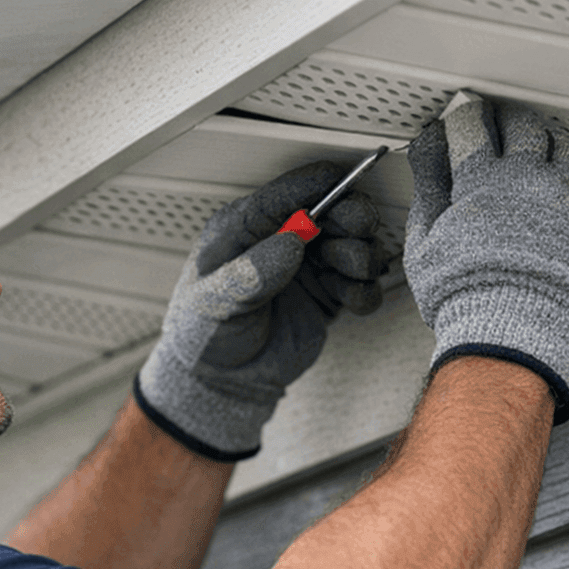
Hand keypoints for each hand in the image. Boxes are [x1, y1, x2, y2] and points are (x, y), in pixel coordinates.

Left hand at [136, 162, 387, 459]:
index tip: (345, 186)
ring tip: (347, 272)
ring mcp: (307, 268)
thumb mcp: (215, 302)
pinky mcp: (326, 296)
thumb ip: (251, 272)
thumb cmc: (203, 337)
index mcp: (246, 228)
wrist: (221, 384)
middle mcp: (281, 241)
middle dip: (352, 218)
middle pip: (333, 210)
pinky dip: (365, 289)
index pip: (289, 192)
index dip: (321, 185)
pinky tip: (352, 300)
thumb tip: (290, 241)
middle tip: (355, 235)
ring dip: (361, 254)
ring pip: (353, 243)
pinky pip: (360, 284)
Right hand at [404, 98, 568, 423]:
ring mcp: (561, 190)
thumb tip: (426, 154)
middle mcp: (523, 176)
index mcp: (478, 179)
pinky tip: (564, 172)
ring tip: (534, 147)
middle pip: (519, 124)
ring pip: (557, 141)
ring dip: (542, 139)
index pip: (471, 125)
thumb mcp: (424, 241)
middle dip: (505, 118)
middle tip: (500, 122)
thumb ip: (426, 189)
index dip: (464, 116)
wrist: (516, 326)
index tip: (463, 117)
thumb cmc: (466, 293)